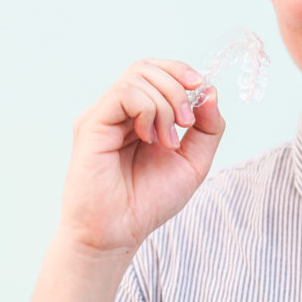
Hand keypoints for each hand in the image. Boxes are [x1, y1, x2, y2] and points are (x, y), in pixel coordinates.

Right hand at [58, 59, 225, 254]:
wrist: (117, 234)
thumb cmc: (148, 202)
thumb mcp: (193, 162)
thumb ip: (207, 127)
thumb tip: (210, 90)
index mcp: (138, 115)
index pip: (156, 71)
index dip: (181, 72)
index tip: (200, 90)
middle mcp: (117, 111)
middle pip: (147, 67)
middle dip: (177, 87)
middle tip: (186, 123)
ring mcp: (102, 115)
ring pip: (137, 76)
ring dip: (165, 104)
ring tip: (167, 140)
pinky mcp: (91, 124)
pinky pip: (123, 93)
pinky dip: (147, 109)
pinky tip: (149, 138)